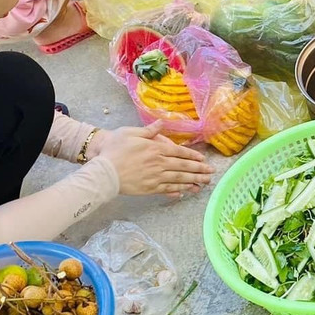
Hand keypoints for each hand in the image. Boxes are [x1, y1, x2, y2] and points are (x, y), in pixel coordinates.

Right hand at [95, 120, 213, 197]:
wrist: (103, 171)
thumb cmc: (114, 149)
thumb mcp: (130, 133)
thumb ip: (149, 130)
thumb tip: (162, 122)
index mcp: (156, 149)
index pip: (179, 152)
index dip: (193, 156)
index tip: (203, 159)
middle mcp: (159, 164)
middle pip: (183, 167)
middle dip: (199, 170)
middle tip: (211, 173)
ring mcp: (155, 178)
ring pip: (178, 180)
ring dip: (193, 181)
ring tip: (204, 183)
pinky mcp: (149, 189)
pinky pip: (167, 190)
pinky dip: (178, 191)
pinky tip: (185, 192)